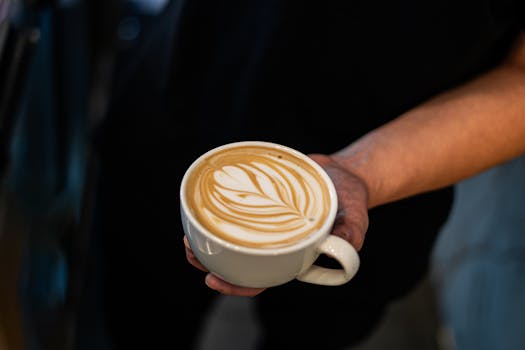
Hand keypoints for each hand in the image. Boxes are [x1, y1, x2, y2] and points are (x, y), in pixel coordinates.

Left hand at [184, 153, 369, 295]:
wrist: (342, 175)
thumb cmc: (349, 202)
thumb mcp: (356, 218)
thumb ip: (351, 234)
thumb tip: (345, 246)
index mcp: (291, 256)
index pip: (260, 278)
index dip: (236, 284)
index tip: (213, 279)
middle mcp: (273, 242)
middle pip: (236, 260)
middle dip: (210, 260)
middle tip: (190, 249)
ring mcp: (263, 222)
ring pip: (230, 237)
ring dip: (207, 237)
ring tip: (190, 232)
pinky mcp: (259, 200)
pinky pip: (234, 209)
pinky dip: (217, 208)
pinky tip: (203, 202)